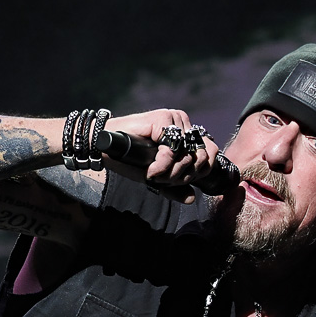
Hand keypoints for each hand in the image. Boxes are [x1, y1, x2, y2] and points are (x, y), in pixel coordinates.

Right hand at [103, 108, 219, 200]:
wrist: (105, 147)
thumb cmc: (131, 159)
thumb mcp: (156, 176)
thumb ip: (174, 186)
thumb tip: (192, 197)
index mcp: (187, 135)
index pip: (210, 155)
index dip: (197, 173)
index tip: (175, 180)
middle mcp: (183, 124)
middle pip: (201, 158)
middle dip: (182, 177)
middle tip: (162, 179)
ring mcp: (174, 120)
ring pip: (188, 155)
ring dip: (171, 173)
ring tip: (155, 174)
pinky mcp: (163, 119)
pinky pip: (172, 150)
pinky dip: (162, 166)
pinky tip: (150, 170)